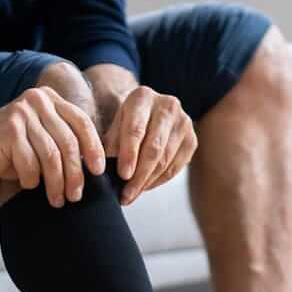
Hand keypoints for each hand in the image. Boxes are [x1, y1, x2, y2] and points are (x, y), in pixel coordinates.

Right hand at [0, 86, 104, 206]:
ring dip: (56, 183)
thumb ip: (62, 142)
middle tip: (76, 195)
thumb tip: (93, 167)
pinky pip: (30, 164)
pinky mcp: (9, 130)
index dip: (94, 148)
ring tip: (57, 200)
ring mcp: (23, 113)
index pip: (82, 122)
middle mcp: (38, 101)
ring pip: (51, 156)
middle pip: (69, 142)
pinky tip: (28, 186)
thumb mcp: (40, 140)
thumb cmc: (7, 149)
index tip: (99, 171)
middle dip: (75, 174)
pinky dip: (31, 180)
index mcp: (50, 99)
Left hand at [103, 86, 196, 204]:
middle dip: (139, 175)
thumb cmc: (128, 122)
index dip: (129, 154)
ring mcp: (183, 122)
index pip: (136, 129)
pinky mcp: (192, 139)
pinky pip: (176, 167)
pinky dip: (159, 181)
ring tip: (131, 194)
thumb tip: (100, 170)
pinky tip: (145, 187)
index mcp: (143, 97)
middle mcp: (167, 106)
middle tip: (126, 194)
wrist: (150, 114)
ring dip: (147, 182)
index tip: (123, 175)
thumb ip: (109, 144)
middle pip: (154, 148)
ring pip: (165, 160)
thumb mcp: (114, 125)